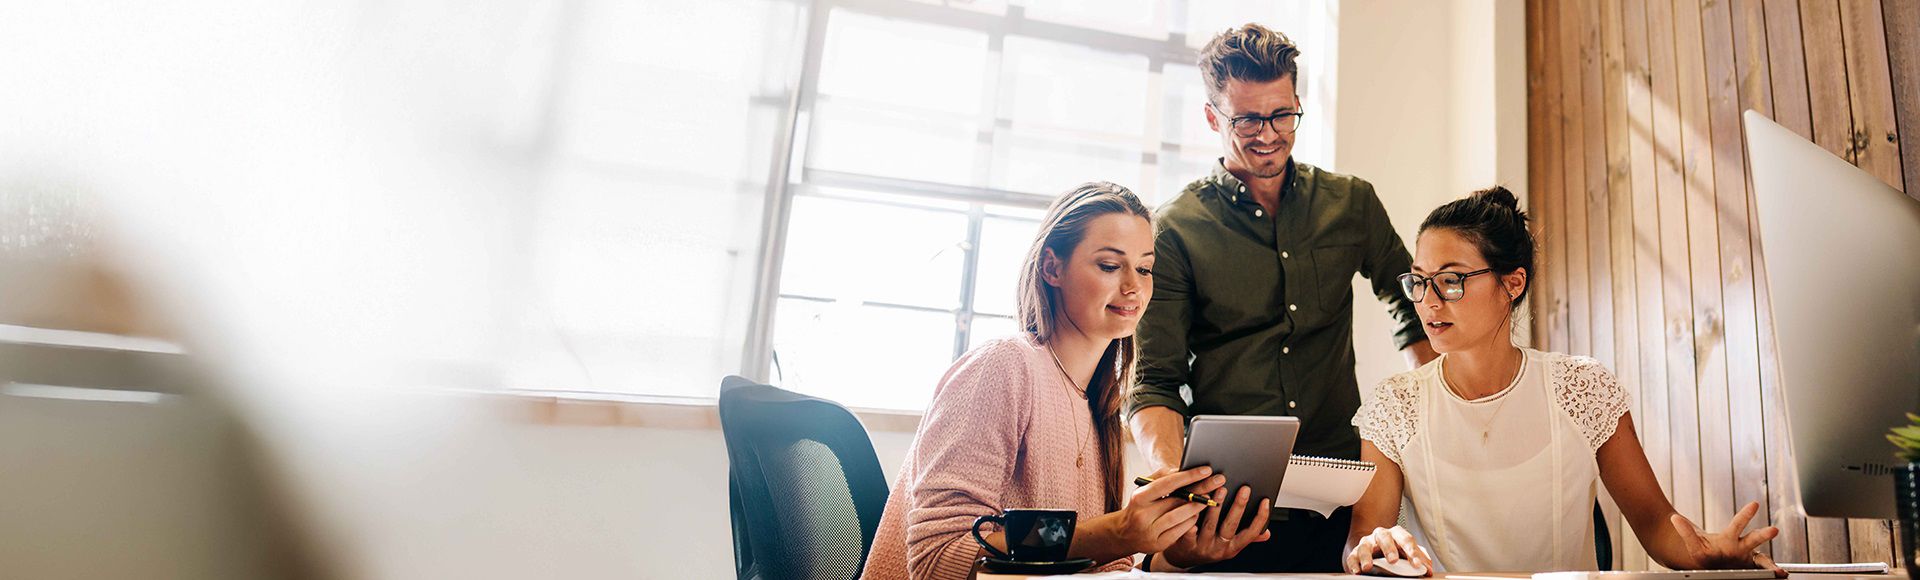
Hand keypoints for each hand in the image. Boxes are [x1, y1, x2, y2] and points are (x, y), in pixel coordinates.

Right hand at [1079, 466, 1221, 557]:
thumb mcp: (1145, 489)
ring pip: (1180, 517)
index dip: (1189, 476)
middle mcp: (1143, 515)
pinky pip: (1180, 531)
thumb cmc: (1139, 506)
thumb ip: (1162, 477)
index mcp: (1140, 497)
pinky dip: (1191, 522)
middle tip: (1218, 482)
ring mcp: (1150, 531)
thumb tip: (1184, 470)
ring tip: (1211, 499)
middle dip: (1200, 490)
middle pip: (1177, 500)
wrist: (1124, 533)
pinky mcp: (1158, 544)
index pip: (1168, 484)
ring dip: (1198, 507)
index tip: (1207, 470)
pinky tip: (1198, 515)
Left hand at [1160, 484, 1272, 568]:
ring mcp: (1203, 546)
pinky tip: (1194, 508)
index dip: (1260, 518)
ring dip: (1216, 506)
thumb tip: (1267, 533)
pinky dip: (1192, 521)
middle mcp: (1220, 547)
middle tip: (1245, 489)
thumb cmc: (1209, 546)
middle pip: (1232, 525)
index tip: (1265, 501)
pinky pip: (1189, 532)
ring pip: (1210, 524)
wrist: (1184, 559)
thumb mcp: (1230, 545)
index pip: (1252, 532)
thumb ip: (1246, 537)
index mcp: (1233, 547)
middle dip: (1239, 506)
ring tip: (1220, 489)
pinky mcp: (1187, 543)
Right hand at [1345, 526, 1434, 575]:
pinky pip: (1352, 556)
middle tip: (1393, 560)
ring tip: (1368, 567)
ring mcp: (1367, 543)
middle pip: (1384, 537)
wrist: (1375, 550)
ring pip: (1365, 546)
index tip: (1418, 565)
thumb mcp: (1408, 553)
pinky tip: (1357, 571)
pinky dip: (1354, 564)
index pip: (1405, 539)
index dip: (1412, 552)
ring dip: (1366, 557)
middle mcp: (1381, 536)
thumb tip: (1428, 569)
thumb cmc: (1395, 550)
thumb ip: (1418, 559)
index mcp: (1397, 534)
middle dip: (1389, 549)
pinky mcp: (1355, 553)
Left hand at [1667, 502, 1785, 577]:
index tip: (1754, 504)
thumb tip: (1674, 518)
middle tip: (1774, 530)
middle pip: (1754, 539)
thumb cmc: (1705, 552)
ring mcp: (1747, 559)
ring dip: (1770, 564)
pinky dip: (1770, 573)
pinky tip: (1780, 575)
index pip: (1737, 524)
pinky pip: (1762, 571)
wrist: (1709, 564)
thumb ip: (1686, 531)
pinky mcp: (1750, 570)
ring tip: (1779, 571)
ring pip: (1761, 559)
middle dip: (1763, 535)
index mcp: (1729, 538)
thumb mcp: (1693, 543)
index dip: (1745, 515)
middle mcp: (1742, 547)